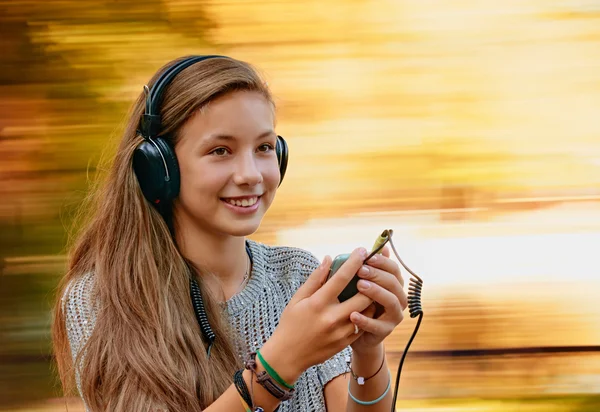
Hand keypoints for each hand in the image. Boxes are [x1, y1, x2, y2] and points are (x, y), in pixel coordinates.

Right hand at [261, 248, 372, 383]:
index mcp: (318, 303)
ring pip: (367, 312)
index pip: (341, 278)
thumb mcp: (298, 298)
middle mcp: (331, 317)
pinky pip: (362, 325)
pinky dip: (366, 314)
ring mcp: (340, 332)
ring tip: (370, 288)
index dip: (354, 262)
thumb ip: (315, 278)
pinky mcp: (345, 342)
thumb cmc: (291, 323)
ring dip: (371, 298)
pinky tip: (363, 307)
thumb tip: (329, 259)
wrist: (288, 356)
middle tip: (372, 272)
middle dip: (370, 282)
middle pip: (363, 296)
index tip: (362, 250)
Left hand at [349, 246, 407, 354]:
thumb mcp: (363, 283)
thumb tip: (382, 246)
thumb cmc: (359, 303)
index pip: (394, 269)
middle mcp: (398, 299)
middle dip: (377, 274)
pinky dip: (366, 320)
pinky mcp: (385, 332)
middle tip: (360, 270)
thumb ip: (372, 267)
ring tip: (359, 286)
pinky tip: (352, 314)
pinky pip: (378, 326)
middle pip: (394, 283)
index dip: (382, 261)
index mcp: (394, 285)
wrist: (357, 334)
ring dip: (376, 292)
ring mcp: (394, 316)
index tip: (366, 256)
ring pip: (391, 302)